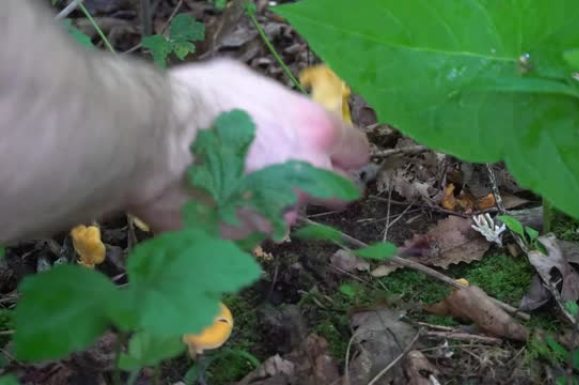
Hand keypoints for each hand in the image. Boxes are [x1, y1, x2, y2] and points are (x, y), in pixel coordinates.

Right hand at [128, 59, 368, 236]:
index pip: (357, 151)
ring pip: (292, 213)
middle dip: (322, 186)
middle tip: (291, 176)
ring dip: (274, 204)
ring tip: (237, 188)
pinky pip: (253, 231)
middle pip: (339, 192)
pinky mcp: (249, 238)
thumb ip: (278, 105)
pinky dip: (241, 221)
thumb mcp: (246, 82)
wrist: (154, 141)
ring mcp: (280, 213)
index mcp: (316, 134)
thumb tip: (279, 114)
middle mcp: (309, 178)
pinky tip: (216, 204)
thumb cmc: (200, 101)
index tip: (332, 154)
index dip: (345, 153)